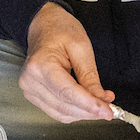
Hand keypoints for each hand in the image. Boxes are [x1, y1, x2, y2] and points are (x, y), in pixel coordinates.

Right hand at [20, 2, 114, 122]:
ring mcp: (30, 89)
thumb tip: (101, 99)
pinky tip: (87, 106)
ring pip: (62, 113)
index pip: (67, 92)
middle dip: (90, 111)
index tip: (108, 112)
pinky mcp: (34, 95)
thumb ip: (90, 76)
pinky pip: (57, 111)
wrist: (43, 26)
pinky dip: (75, 112)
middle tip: (110, 109)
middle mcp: (31, 80)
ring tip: (101, 104)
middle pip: (65, 106)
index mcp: (41, 65)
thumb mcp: (81, 47)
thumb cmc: (60, 30)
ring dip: (84, 113)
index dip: (89, 105)